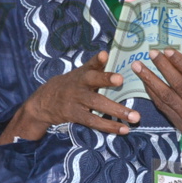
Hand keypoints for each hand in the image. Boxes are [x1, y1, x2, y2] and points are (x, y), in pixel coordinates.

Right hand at [0, 51, 139, 142]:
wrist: (46, 101)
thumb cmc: (73, 84)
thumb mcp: (81, 73)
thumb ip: (96, 65)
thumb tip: (108, 53)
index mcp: (83, 73)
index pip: (90, 64)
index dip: (97, 60)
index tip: (104, 55)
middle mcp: (80, 85)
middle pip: (93, 82)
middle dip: (107, 80)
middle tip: (122, 79)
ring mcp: (77, 101)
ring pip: (97, 104)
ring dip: (117, 111)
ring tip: (135, 117)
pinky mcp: (76, 116)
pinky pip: (94, 121)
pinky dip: (109, 126)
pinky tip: (124, 129)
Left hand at [131, 49, 181, 163]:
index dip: (181, 63)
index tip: (168, 50)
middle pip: (179, 86)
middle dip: (163, 67)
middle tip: (152, 53)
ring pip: (166, 97)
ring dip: (150, 80)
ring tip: (138, 67)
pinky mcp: (179, 124)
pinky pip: (163, 107)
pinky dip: (152, 93)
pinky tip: (145, 81)